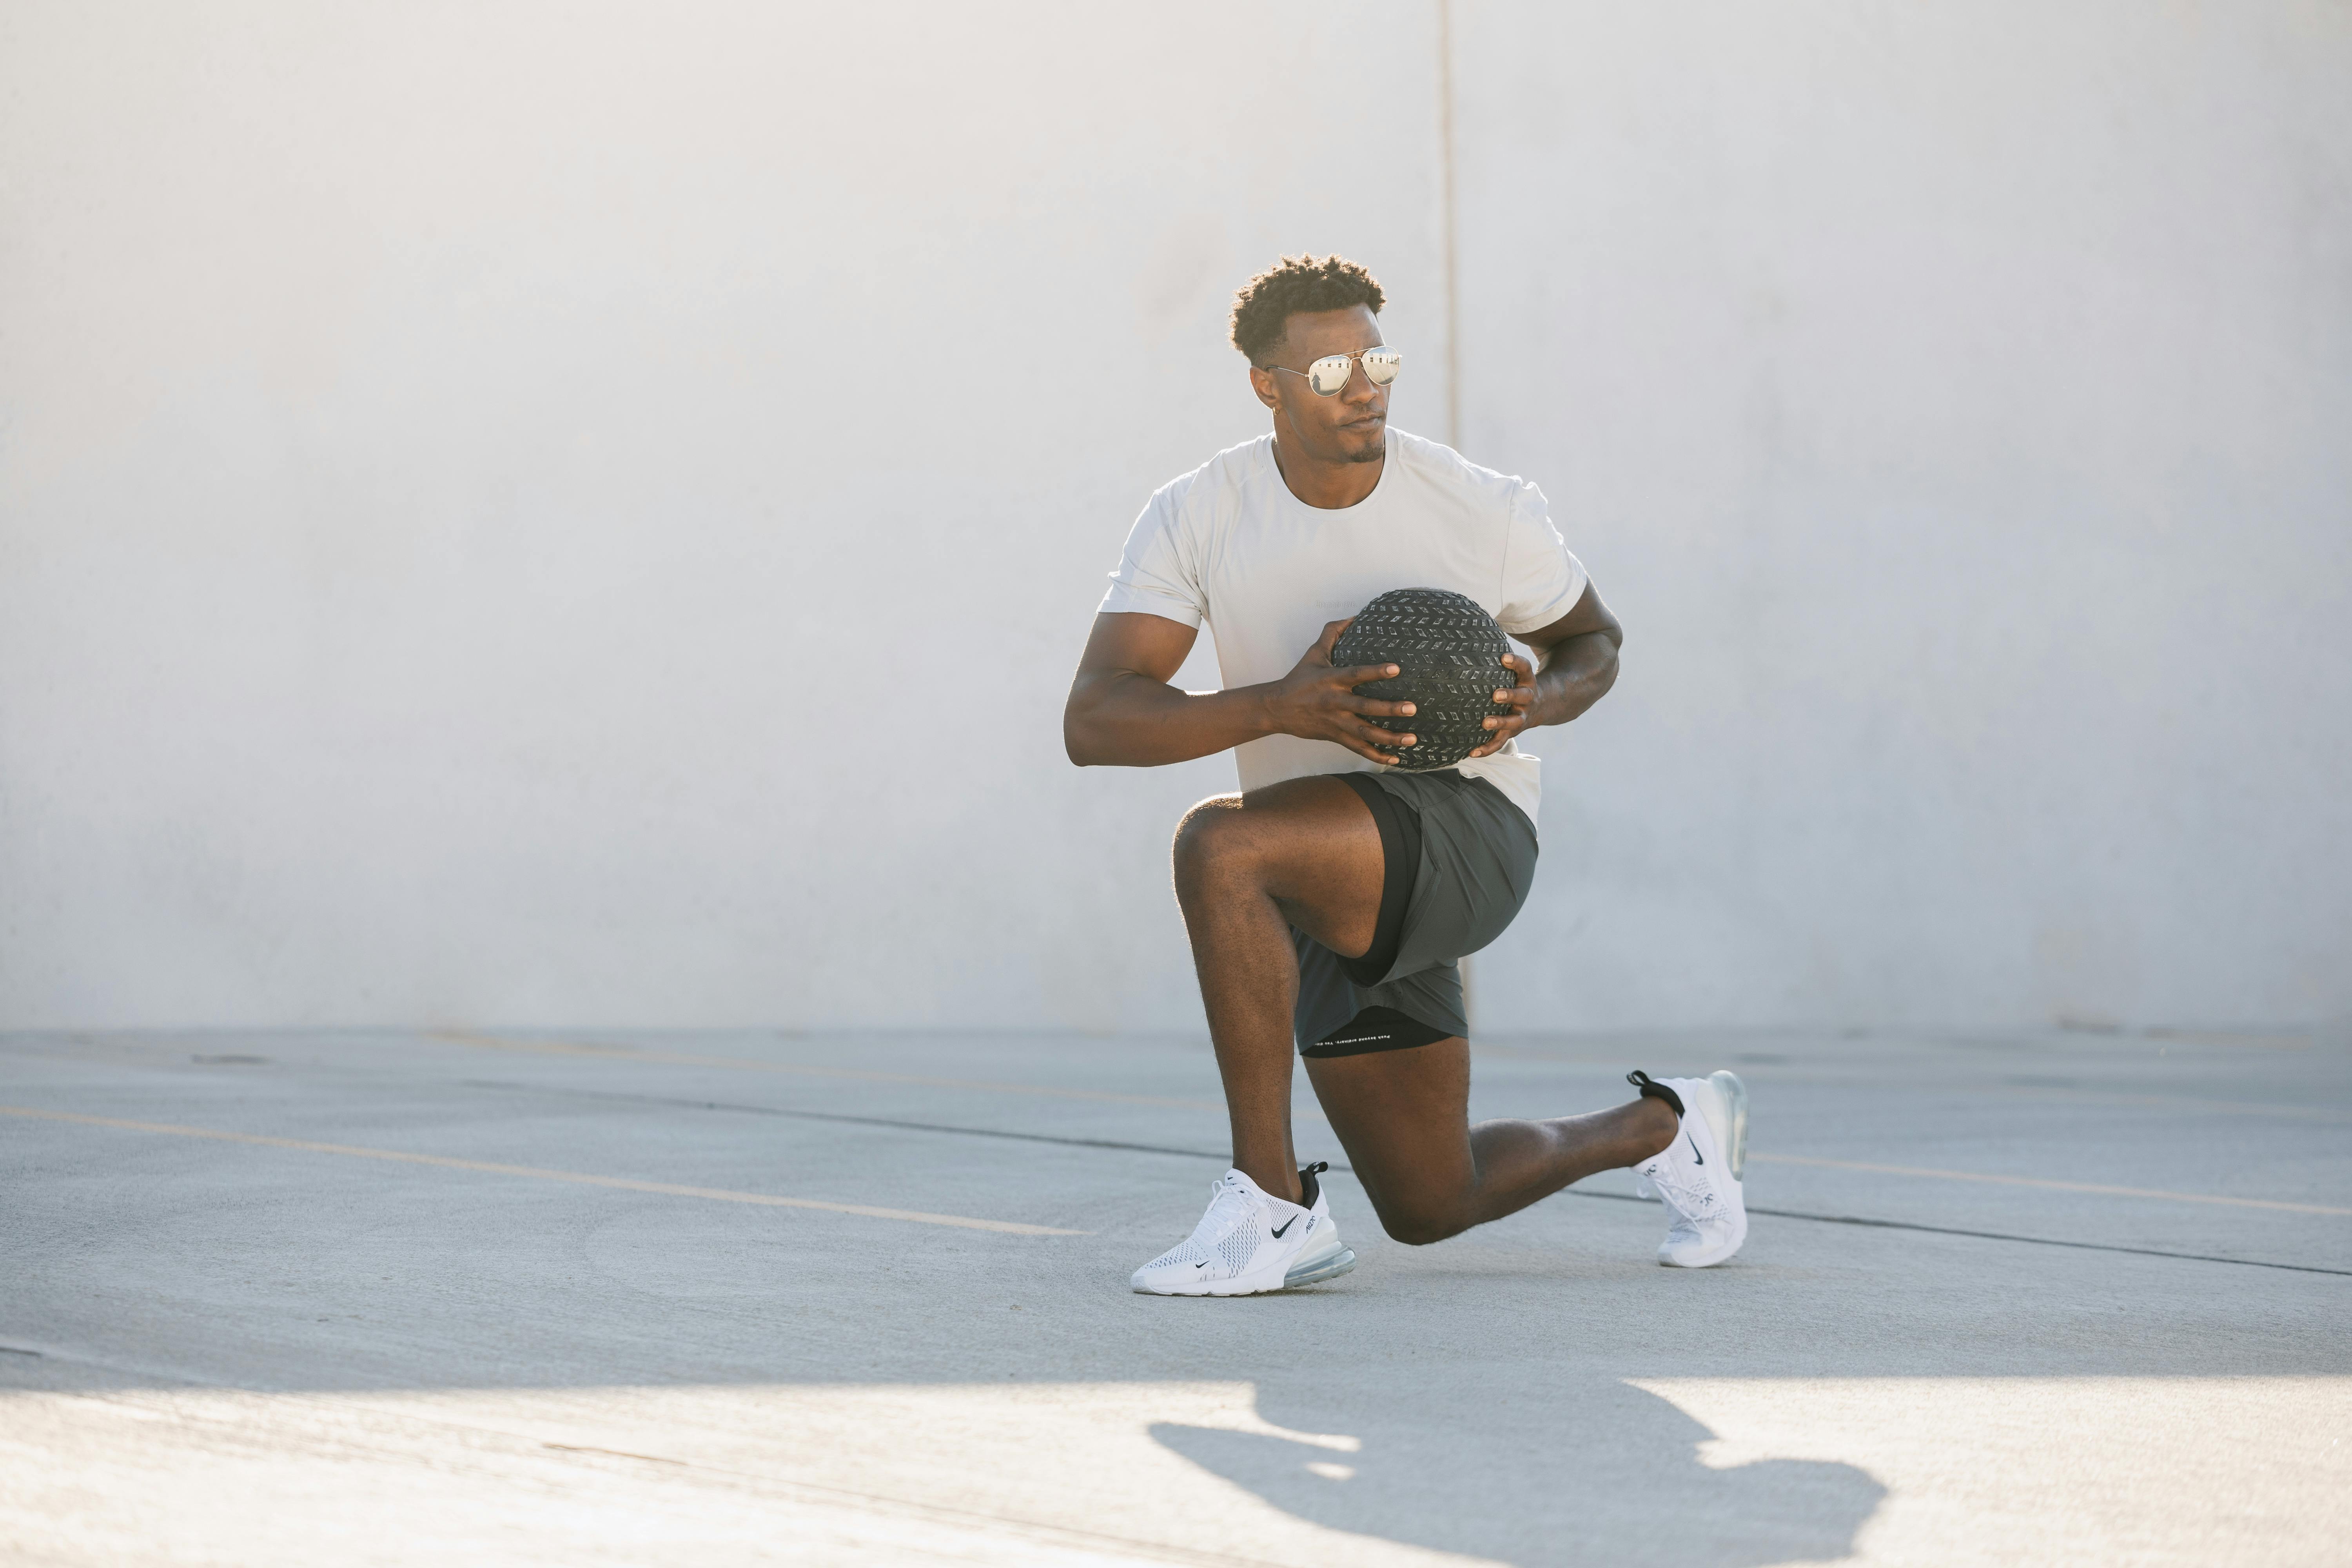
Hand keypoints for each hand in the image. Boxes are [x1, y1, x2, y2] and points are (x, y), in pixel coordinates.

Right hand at [1261, 619, 1419, 764]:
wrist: (1277, 708)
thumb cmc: (1299, 679)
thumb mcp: (1314, 653)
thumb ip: (1333, 633)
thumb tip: (1354, 616)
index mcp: (1331, 679)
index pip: (1356, 674)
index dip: (1376, 671)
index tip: (1397, 669)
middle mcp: (1335, 702)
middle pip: (1365, 707)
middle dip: (1390, 709)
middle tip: (1412, 708)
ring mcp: (1336, 722)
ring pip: (1366, 733)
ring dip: (1390, 738)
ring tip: (1412, 739)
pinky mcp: (1335, 736)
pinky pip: (1358, 749)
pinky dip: (1376, 756)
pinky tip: (1395, 759)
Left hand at [1465, 651, 1538, 757]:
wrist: (1542, 705)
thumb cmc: (1517, 683)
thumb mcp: (1516, 671)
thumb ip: (1499, 660)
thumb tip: (1470, 639)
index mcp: (1527, 681)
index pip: (1524, 668)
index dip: (1515, 662)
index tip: (1504, 657)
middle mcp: (1527, 699)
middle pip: (1522, 696)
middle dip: (1509, 695)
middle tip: (1495, 695)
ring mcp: (1520, 717)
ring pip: (1513, 722)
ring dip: (1499, 722)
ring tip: (1485, 723)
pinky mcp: (1512, 733)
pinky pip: (1500, 742)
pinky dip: (1487, 748)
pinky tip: (1472, 752)